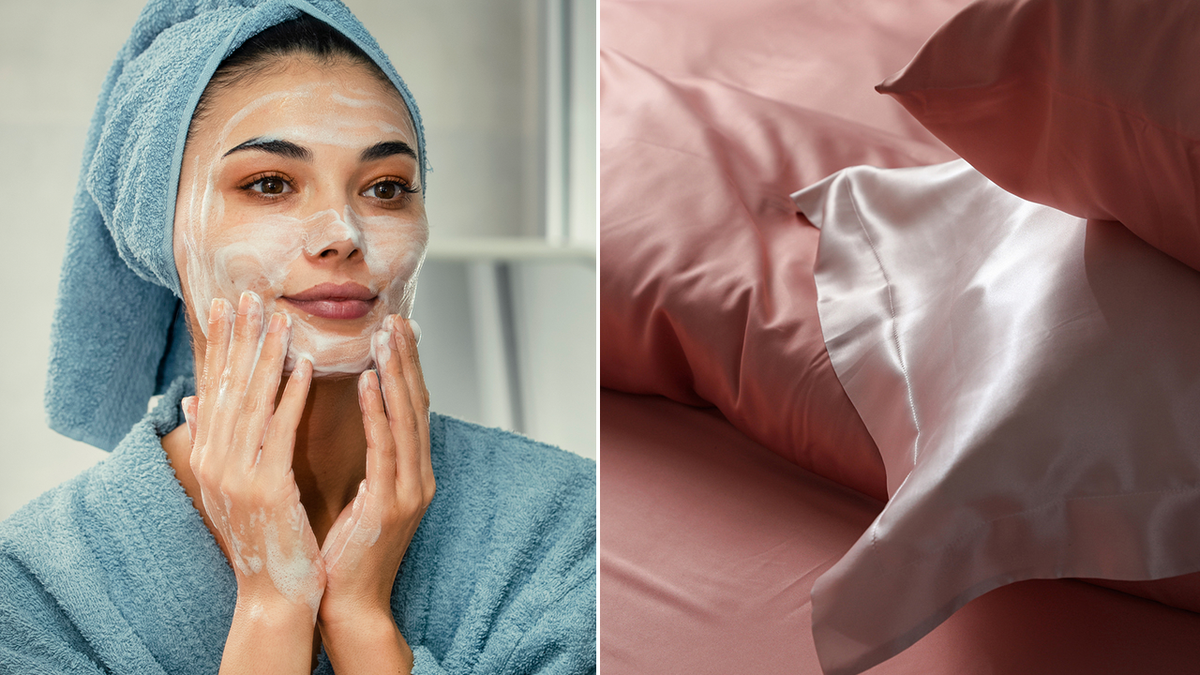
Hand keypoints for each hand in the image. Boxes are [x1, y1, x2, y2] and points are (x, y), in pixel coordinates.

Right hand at [182, 292, 324, 624]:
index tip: (223, 305)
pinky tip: (304, 367)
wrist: (274, 590)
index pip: (212, 390)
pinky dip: (291, 396)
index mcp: (206, 457)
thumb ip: (211, 440)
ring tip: (280, 318)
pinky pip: (280, 432)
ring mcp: (236, 476)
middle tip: (249, 294)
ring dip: (267, 357)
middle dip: (240, 338)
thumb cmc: (261, 536)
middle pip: (229, 388)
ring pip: (253, 403)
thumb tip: (191, 399)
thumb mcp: (227, 485)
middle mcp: (214, 462)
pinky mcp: (266, 488)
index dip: (218, 346)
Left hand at [318, 314, 433, 672]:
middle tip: (397, 318)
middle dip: (407, 359)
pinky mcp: (393, 503)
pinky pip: (386, 448)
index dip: (405, 368)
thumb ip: (357, 457)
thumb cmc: (339, 551)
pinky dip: (379, 411)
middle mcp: (418, 476)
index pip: (409, 410)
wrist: (346, 604)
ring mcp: (410, 490)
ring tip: (385, 335)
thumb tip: (338, 423)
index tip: (395, 330)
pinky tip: (368, 381)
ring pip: (407, 418)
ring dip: (396, 372)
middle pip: (416, 405)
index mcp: (409, 474)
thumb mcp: (353, 495)